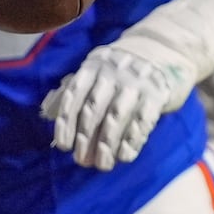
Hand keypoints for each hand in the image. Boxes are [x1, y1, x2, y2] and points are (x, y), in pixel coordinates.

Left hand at [42, 0, 213, 169]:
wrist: (166, 49)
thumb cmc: (122, 68)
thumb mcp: (97, 70)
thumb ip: (73, 90)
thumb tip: (46, 113)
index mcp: (94, 65)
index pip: (75, 95)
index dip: (66, 123)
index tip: (63, 146)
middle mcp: (114, 71)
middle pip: (95, 109)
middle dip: (86, 138)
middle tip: (82, 161)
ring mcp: (137, 81)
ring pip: (117, 117)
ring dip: (108, 144)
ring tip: (103, 165)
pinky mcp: (159, 92)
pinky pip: (143, 120)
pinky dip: (133, 140)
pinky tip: (125, 156)